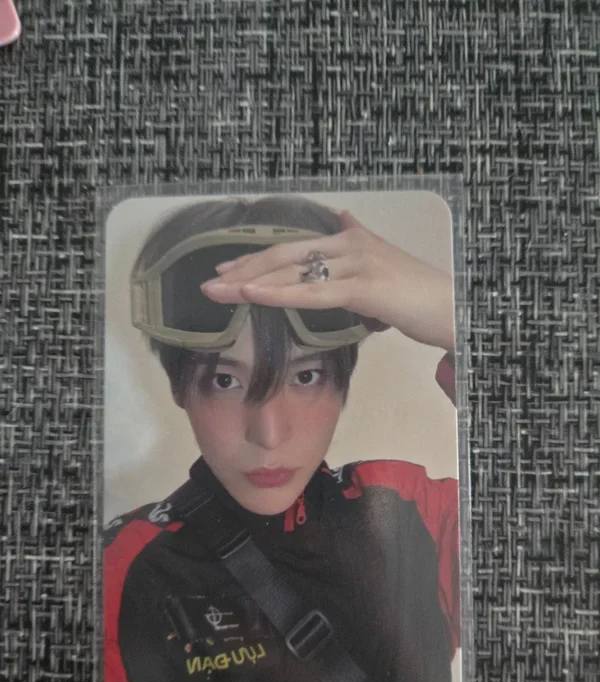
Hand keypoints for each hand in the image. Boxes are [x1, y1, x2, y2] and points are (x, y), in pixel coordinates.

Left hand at [201, 211, 454, 351]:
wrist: (454, 307)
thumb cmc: (418, 292)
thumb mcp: (385, 260)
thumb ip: (361, 239)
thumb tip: (346, 217)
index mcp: (349, 239)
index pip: (293, 249)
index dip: (258, 261)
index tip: (229, 274)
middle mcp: (349, 244)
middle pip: (285, 256)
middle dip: (244, 271)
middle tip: (210, 285)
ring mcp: (356, 263)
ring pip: (293, 272)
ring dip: (251, 283)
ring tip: (218, 292)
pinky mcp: (363, 287)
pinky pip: (313, 291)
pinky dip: (279, 294)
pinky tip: (252, 296)